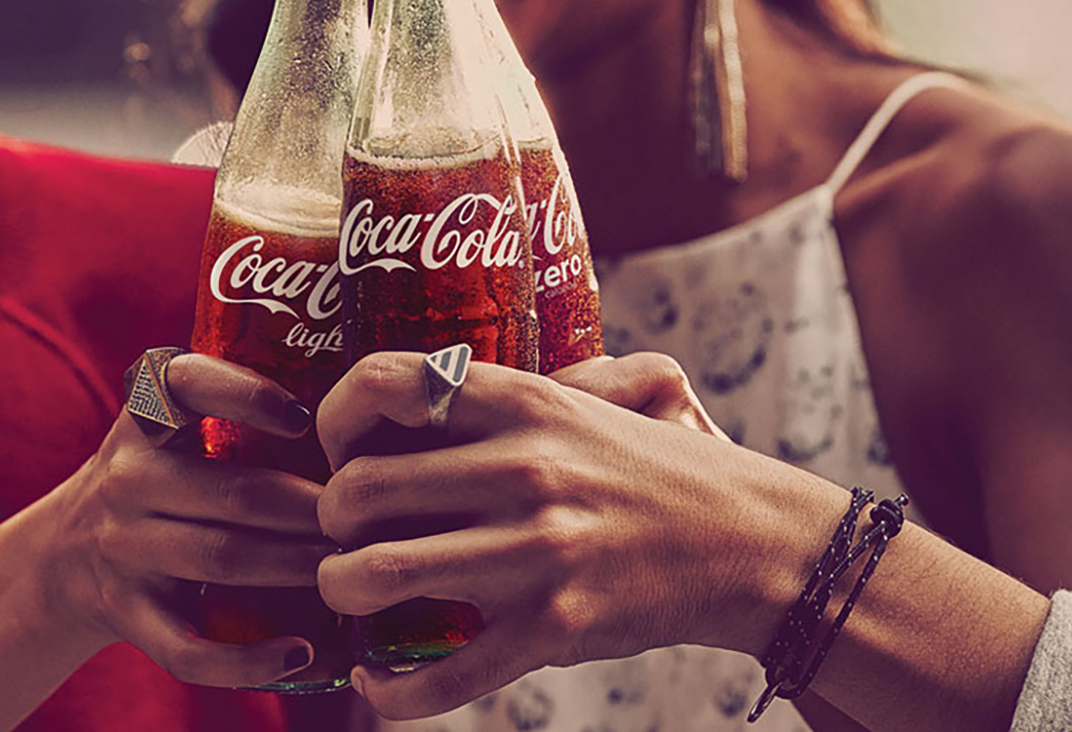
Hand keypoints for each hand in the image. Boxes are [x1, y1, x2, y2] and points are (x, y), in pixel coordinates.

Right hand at [43, 353, 332, 688]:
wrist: (63, 554)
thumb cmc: (158, 474)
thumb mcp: (170, 424)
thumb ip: (236, 401)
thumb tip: (357, 395)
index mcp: (145, 418)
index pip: (188, 385)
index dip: (248, 395)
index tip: (304, 418)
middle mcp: (126, 478)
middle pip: (231, 492)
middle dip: (306, 506)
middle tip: (362, 513)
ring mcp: (123, 548)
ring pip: (219, 558)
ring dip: (292, 566)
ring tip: (346, 565)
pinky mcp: (126, 612)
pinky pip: (185, 646)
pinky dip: (244, 658)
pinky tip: (299, 651)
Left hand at [315, 352, 824, 719]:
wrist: (748, 542)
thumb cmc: (658, 467)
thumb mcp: (598, 395)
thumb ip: (520, 388)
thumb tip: (436, 386)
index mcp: (523, 401)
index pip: (384, 384)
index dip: (333, 417)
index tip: (335, 447)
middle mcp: (520, 467)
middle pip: (357, 487)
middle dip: (326, 517)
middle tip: (341, 529)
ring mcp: (533, 550)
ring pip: (377, 573)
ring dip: (340, 589)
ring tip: (349, 590)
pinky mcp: (551, 627)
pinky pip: (442, 672)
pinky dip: (390, 689)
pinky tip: (374, 682)